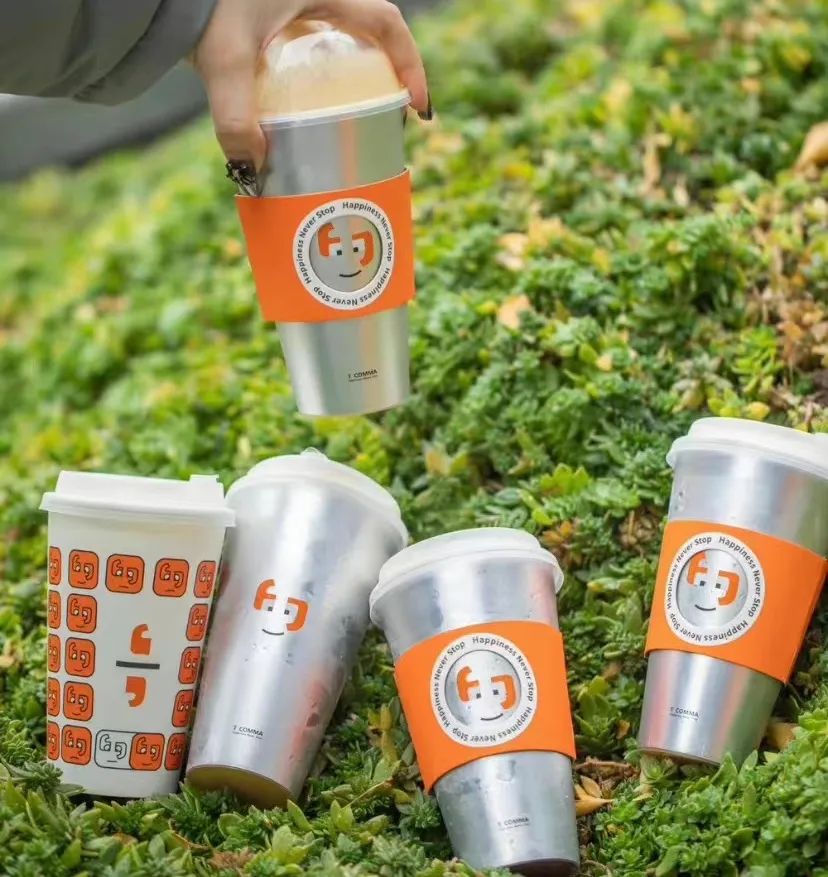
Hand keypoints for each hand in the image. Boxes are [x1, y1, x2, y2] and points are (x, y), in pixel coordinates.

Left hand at [192, 0, 428, 169]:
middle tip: (385, 118)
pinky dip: (318, 69)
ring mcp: (295, 1)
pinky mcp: (272, 10)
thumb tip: (253, 169)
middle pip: (371, 33)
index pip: (387, 23)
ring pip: (342, 35)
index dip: (410, 64)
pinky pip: (311, 37)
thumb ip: (236, 116)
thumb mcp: (224, 58)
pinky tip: (303, 101)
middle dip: (386, 75)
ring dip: (352, 73)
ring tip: (350, 117)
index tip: (416, 107)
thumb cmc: (199, 1)